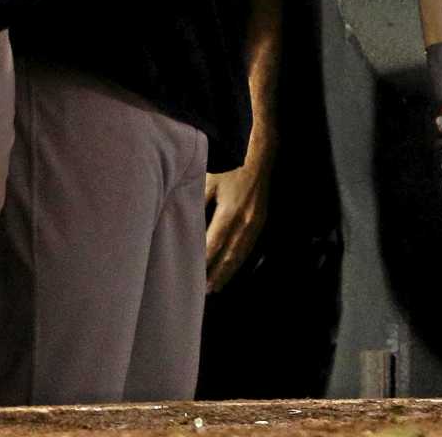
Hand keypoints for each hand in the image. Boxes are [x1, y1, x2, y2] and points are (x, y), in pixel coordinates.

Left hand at [204, 155, 272, 291]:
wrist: (260, 149)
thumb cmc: (230, 162)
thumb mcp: (208, 179)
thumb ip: (196, 203)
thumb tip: (181, 224)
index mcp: (230, 212)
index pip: (213, 246)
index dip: (203, 263)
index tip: (192, 278)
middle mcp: (245, 221)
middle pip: (228, 255)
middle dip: (216, 274)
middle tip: (202, 292)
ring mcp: (256, 221)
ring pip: (240, 253)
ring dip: (228, 271)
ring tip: (216, 286)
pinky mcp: (261, 218)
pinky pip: (249, 245)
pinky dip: (240, 259)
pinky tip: (233, 265)